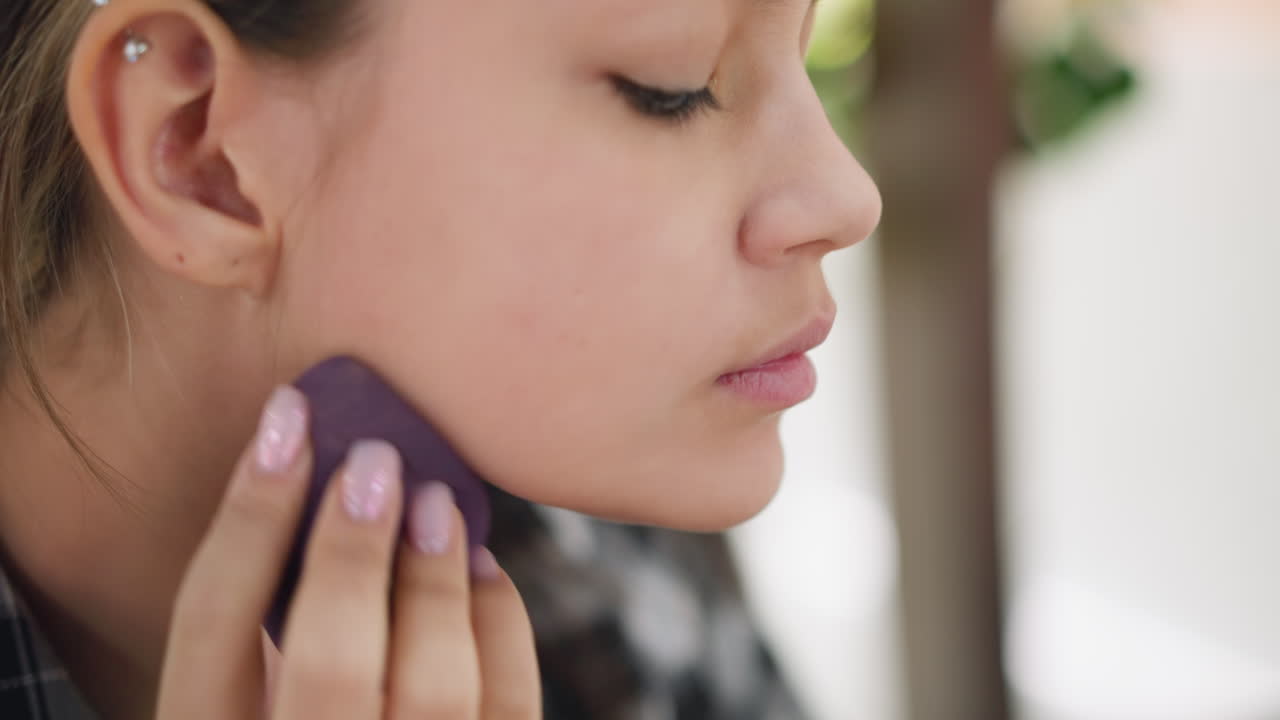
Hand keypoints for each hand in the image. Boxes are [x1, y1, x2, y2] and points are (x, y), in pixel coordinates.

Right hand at [155, 385, 540, 719]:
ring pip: (433, 688)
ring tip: (438, 503)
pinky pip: (504, 703)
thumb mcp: (247, 698)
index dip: (248, 513)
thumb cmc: (299, 719)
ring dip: (436, 579)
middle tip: (377, 459)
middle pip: (327, 659)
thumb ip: (267, 632)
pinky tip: (482, 571)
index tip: (289, 419)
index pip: (209, 623)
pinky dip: (499, 624)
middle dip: (354, 547)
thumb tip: (332, 496)